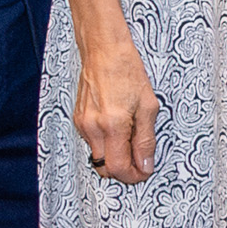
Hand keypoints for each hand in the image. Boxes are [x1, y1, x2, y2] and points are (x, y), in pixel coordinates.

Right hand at [72, 33, 159, 185]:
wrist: (104, 51)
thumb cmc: (127, 72)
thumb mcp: (148, 106)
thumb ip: (146, 140)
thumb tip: (145, 165)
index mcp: (112, 125)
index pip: (118, 168)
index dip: (134, 176)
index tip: (145, 172)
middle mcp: (92, 128)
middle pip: (104, 168)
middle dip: (124, 170)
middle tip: (140, 161)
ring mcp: (82, 124)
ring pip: (98, 157)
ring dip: (115, 156)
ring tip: (132, 138)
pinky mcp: (78, 119)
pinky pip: (92, 143)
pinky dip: (106, 144)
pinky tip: (119, 129)